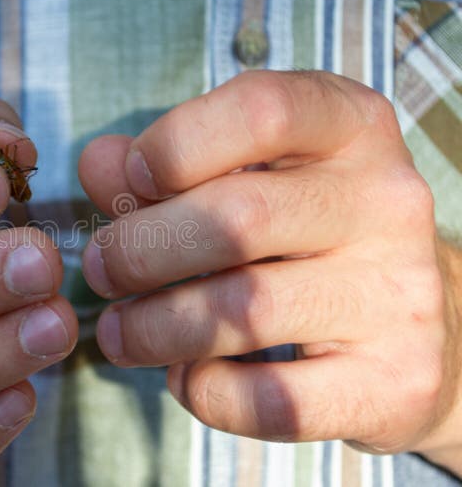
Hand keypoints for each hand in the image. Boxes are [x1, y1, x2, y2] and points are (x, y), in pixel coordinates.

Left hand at [78, 71, 459, 458]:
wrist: (411, 322)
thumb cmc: (303, 234)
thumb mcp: (247, 173)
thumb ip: (168, 165)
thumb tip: (99, 163)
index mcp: (350, 127)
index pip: (261, 111)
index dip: (174, 144)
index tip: (131, 181)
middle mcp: (388, 201)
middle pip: (237, 218)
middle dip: (138, 251)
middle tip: (100, 271)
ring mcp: (399, 294)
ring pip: (244, 312)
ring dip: (152, 329)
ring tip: (118, 334)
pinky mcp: (397, 382)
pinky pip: (273, 399)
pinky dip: (205, 392)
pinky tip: (187, 375)